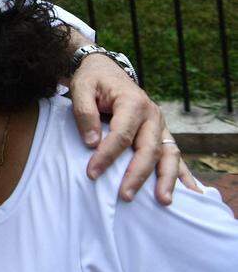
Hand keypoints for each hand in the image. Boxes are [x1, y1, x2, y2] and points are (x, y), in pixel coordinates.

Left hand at [70, 53, 199, 203]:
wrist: (106, 70)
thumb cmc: (92, 81)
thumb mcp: (81, 88)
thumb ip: (85, 113)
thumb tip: (92, 143)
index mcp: (133, 102)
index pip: (122, 135)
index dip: (106, 156)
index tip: (92, 173)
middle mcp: (152, 115)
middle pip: (149, 149)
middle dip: (137, 174)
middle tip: (125, 196)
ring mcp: (160, 125)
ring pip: (169, 154)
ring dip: (167, 179)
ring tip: (164, 201)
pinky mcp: (162, 133)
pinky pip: (175, 155)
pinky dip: (182, 174)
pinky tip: (190, 192)